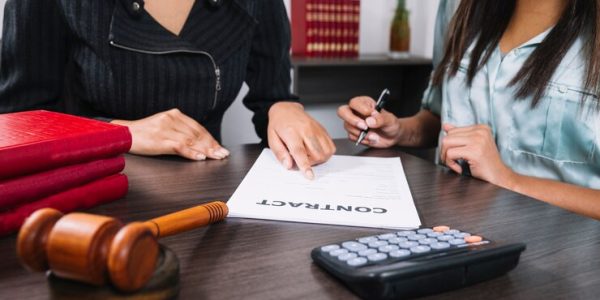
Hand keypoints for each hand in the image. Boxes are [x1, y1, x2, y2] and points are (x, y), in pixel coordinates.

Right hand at [111, 109, 229, 160]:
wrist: (123, 134)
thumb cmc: (144, 133)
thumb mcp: (164, 127)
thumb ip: (180, 131)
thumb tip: (199, 144)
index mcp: (174, 114)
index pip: (198, 128)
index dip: (211, 138)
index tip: (219, 147)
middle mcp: (171, 119)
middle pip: (197, 134)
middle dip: (212, 145)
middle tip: (222, 154)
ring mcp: (165, 129)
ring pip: (191, 140)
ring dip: (206, 150)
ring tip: (216, 157)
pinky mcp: (160, 139)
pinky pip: (180, 146)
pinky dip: (191, 153)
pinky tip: (200, 157)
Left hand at [268, 102, 335, 179]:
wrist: (287, 109)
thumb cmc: (279, 124)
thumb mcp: (272, 139)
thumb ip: (280, 153)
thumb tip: (288, 165)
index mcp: (291, 132)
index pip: (300, 151)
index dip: (305, 165)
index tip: (309, 175)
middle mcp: (306, 130)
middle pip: (316, 154)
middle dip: (311, 163)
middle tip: (302, 159)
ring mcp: (316, 129)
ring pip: (326, 151)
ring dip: (319, 159)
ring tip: (309, 154)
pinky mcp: (322, 130)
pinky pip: (331, 146)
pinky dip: (326, 153)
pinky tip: (316, 150)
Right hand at [337, 96, 400, 147]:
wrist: (392, 136)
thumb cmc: (391, 124)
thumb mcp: (390, 120)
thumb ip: (381, 119)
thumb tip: (370, 120)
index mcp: (364, 103)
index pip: (354, 103)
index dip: (360, 109)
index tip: (370, 114)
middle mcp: (356, 112)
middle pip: (343, 111)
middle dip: (353, 120)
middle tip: (364, 126)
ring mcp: (354, 123)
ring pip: (347, 126)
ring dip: (361, 133)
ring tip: (374, 135)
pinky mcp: (354, 133)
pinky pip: (352, 137)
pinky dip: (362, 139)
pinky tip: (371, 138)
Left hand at [440, 124, 515, 186]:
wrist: (499, 177)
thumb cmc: (486, 163)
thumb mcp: (473, 146)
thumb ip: (460, 135)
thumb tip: (445, 126)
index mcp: (481, 128)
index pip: (453, 131)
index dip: (449, 145)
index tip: (454, 156)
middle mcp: (480, 131)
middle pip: (448, 137)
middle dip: (445, 151)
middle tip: (451, 162)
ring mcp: (478, 140)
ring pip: (446, 143)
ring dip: (446, 157)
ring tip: (454, 164)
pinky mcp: (474, 151)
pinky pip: (450, 154)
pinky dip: (450, 163)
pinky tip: (459, 169)